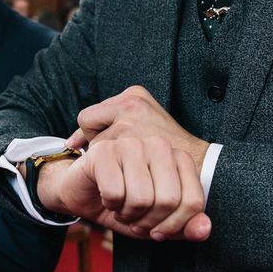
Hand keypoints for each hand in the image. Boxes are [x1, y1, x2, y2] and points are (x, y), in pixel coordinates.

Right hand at [36, 137, 210, 241]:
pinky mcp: (104, 150)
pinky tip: (106, 197)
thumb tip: (203, 230)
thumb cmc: (124, 205)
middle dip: (149, 222)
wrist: (83, 194)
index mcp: (178, 157)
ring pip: (142, 198)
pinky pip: (115, 193)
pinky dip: (109, 205)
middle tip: (135, 219)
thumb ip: (185, 226)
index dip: (175, 226)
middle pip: (168, 200)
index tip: (158, 229)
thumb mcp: (159, 223)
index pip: (193, 202)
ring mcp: (130, 144)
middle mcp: (158, 145)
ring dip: (128, 214)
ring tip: (121, 208)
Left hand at [66, 86, 209, 170]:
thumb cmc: (167, 154)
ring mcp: (131, 119)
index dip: (93, 136)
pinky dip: (112, 170)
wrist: (202, 166)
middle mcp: (131, 102)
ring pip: (97, 146)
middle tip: (122, 163)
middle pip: (90, 130)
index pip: (90, 117)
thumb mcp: (142, 131)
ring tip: (131, 169)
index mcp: (134, 96)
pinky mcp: (133, 138)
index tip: (99, 152)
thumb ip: (111, 129)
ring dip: (109, 162)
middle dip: (101, 149)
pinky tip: (128, 175)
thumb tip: (71, 142)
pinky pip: (105, 157)